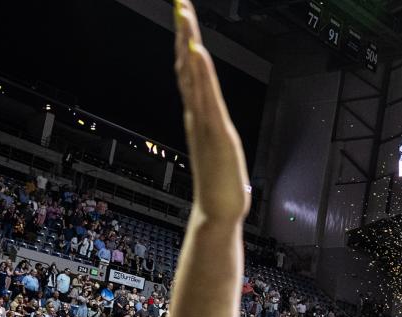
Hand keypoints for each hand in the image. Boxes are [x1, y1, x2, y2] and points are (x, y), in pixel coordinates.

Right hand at [174, 0, 249, 222]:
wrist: (218, 212)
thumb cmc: (221, 185)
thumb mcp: (220, 150)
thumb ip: (213, 134)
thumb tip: (214, 128)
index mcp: (200, 117)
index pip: (191, 73)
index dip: (186, 44)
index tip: (184, 18)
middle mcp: (197, 114)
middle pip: (187, 65)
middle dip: (184, 32)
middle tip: (180, 3)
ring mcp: (203, 121)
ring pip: (193, 74)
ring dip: (188, 41)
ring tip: (184, 14)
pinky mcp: (214, 130)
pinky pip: (204, 94)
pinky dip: (199, 70)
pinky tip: (195, 50)